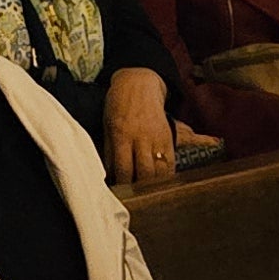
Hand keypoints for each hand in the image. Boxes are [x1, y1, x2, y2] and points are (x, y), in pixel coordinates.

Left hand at [101, 69, 176, 186]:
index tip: (119, 192)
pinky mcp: (167, 138)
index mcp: (122, 134)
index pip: (123, 168)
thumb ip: (109, 151)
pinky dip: (166, 177)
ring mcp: (156, 138)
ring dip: (153, 185)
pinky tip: (161, 184)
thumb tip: (109, 175)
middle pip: (144, 172)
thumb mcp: (108, 126)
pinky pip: (170, 163)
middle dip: (139, 188)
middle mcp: (141, 137)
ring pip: (159, 171)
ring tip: (147, 194)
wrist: (139, 83)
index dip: (122, 184)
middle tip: (134, 196)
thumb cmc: (118, 105)